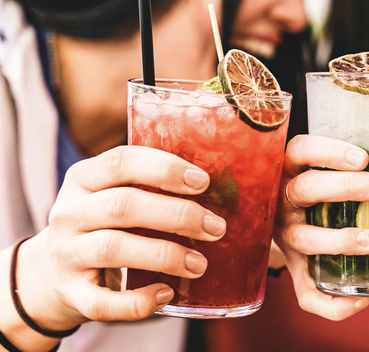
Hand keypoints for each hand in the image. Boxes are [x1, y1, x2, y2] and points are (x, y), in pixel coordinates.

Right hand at [15, 146, 225, 330]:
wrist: (52, 273)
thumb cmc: (104, 225)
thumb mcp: (114, 194)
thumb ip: (151, 187)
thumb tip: (221, 190)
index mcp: (84, 179)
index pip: (121, 162)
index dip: (164, 169)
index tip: (202, 182)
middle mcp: (69, 213)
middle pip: (123, 205)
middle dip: (177, 215)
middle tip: (215, 227)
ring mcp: (66, 254)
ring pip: (112, 248)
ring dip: (164, 255)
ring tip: (199, 264)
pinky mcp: (71, 293)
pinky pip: (103, 302)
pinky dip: (137, 302)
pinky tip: (166, 294)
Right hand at [274, 134, 368, 320]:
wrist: (273, 218)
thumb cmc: (317, 185)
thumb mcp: (321, 168)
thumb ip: (352, 166)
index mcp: (290, 168)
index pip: (302, 150)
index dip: (329, 153)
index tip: (363, 158)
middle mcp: (282, 201)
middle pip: (307, 189)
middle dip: (348, 188)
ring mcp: (285, 236)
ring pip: (304, 238)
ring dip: (339, 240)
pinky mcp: (294, 269)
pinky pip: (305, 293)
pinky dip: (331, 303)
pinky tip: (361, 300)